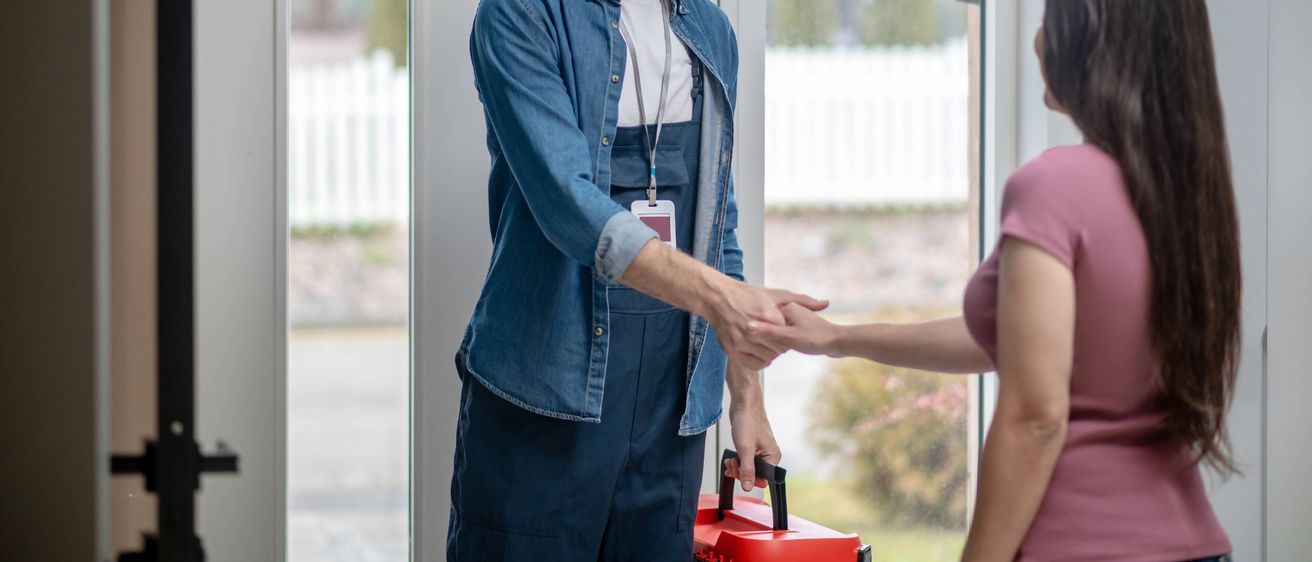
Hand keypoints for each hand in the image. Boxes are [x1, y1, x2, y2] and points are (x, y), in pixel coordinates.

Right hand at [706, 282, 828, 369]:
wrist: (719, 299)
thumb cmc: (749, 295)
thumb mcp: (777, 294)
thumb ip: (803, 300)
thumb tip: (826, 304)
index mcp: (767, 316)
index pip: (789, 336)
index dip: (789, 334)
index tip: (784, 328)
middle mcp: (754, 330)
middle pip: (779, 349)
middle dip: (781, 344)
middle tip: (776, 335)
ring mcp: (741, 342)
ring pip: (768, 357)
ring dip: (771, 353)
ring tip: (767, 341)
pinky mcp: (732, 350)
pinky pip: (754, 364)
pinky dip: (760, 361)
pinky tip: (760, 351)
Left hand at [724, 396, 780, 491]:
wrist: (743, 403)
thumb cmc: (748, 421)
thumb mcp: (745, 449)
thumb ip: (747, 470)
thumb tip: (748, 487)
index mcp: (773, 457)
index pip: (764, 479)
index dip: (750, 479)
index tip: (739, 474)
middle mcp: (768, 455)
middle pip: (755, 474)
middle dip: (741, 473)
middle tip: (732, 466)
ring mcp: (760, 451)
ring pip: (748, 468)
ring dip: (737, 468)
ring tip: (730, 462)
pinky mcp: (752, 447)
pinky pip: (745, 460)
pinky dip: (737, 462)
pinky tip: (731, 459)